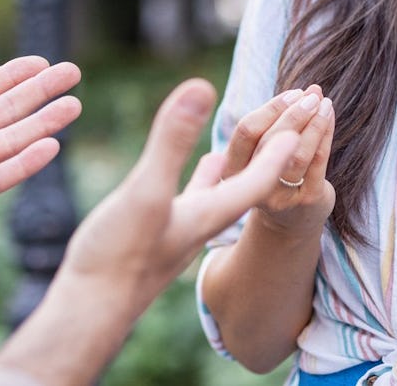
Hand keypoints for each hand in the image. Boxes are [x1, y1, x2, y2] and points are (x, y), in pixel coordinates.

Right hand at [56, 78, 301, 316]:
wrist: (91, 311)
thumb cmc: (119, 257)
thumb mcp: (147, 190)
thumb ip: (172, 141)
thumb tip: (201, 85)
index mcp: (212, 212)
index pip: (265, 170)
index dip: (285, 136)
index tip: (305, 104)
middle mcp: (207, 219)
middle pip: (255, 174)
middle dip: (277, 138)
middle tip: (296, 104)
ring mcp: (185, 225)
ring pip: (231, 183)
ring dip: (249, 154)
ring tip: (263, 131)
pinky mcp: (163, 230)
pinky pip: (201, 193)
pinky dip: (211, 171)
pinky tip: (208, 163)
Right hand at [221, 85, 334, 234]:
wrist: (290, 222)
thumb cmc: (274, 174)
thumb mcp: (259, 154)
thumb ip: (272, 125)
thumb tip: (303, 92)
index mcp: (233, 169)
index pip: (246, 132)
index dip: (270, 109)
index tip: (292, 93)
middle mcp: (251, 185)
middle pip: (271, 141)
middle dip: (294, 113)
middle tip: (311, 95)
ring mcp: (281, 196)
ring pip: (297, 153)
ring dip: (313, 122)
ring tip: (324, 103)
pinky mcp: (307, 200)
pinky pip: (318, 162)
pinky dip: (325, 134)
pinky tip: (329, 117)